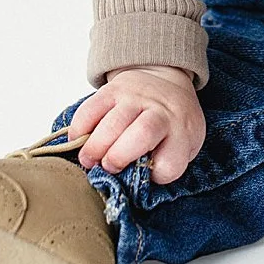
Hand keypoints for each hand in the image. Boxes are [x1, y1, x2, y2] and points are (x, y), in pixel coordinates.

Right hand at [66, 64, 205, 182]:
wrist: (164, 82)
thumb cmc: (172, 122)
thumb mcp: (184, 142)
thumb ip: (166, 161)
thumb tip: (133, 181)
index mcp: (182, 131)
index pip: (170, 163)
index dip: (156, 175)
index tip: (147, 174)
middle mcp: (160, 112)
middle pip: (142, 135)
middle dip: (119, 158)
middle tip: (107, 168)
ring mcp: (135, 98)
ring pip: (113, 123)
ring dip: (95, 147)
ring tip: (88, 160)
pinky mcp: (113, 90)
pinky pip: (91, 108)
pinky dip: (80, 128)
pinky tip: (79, 140)